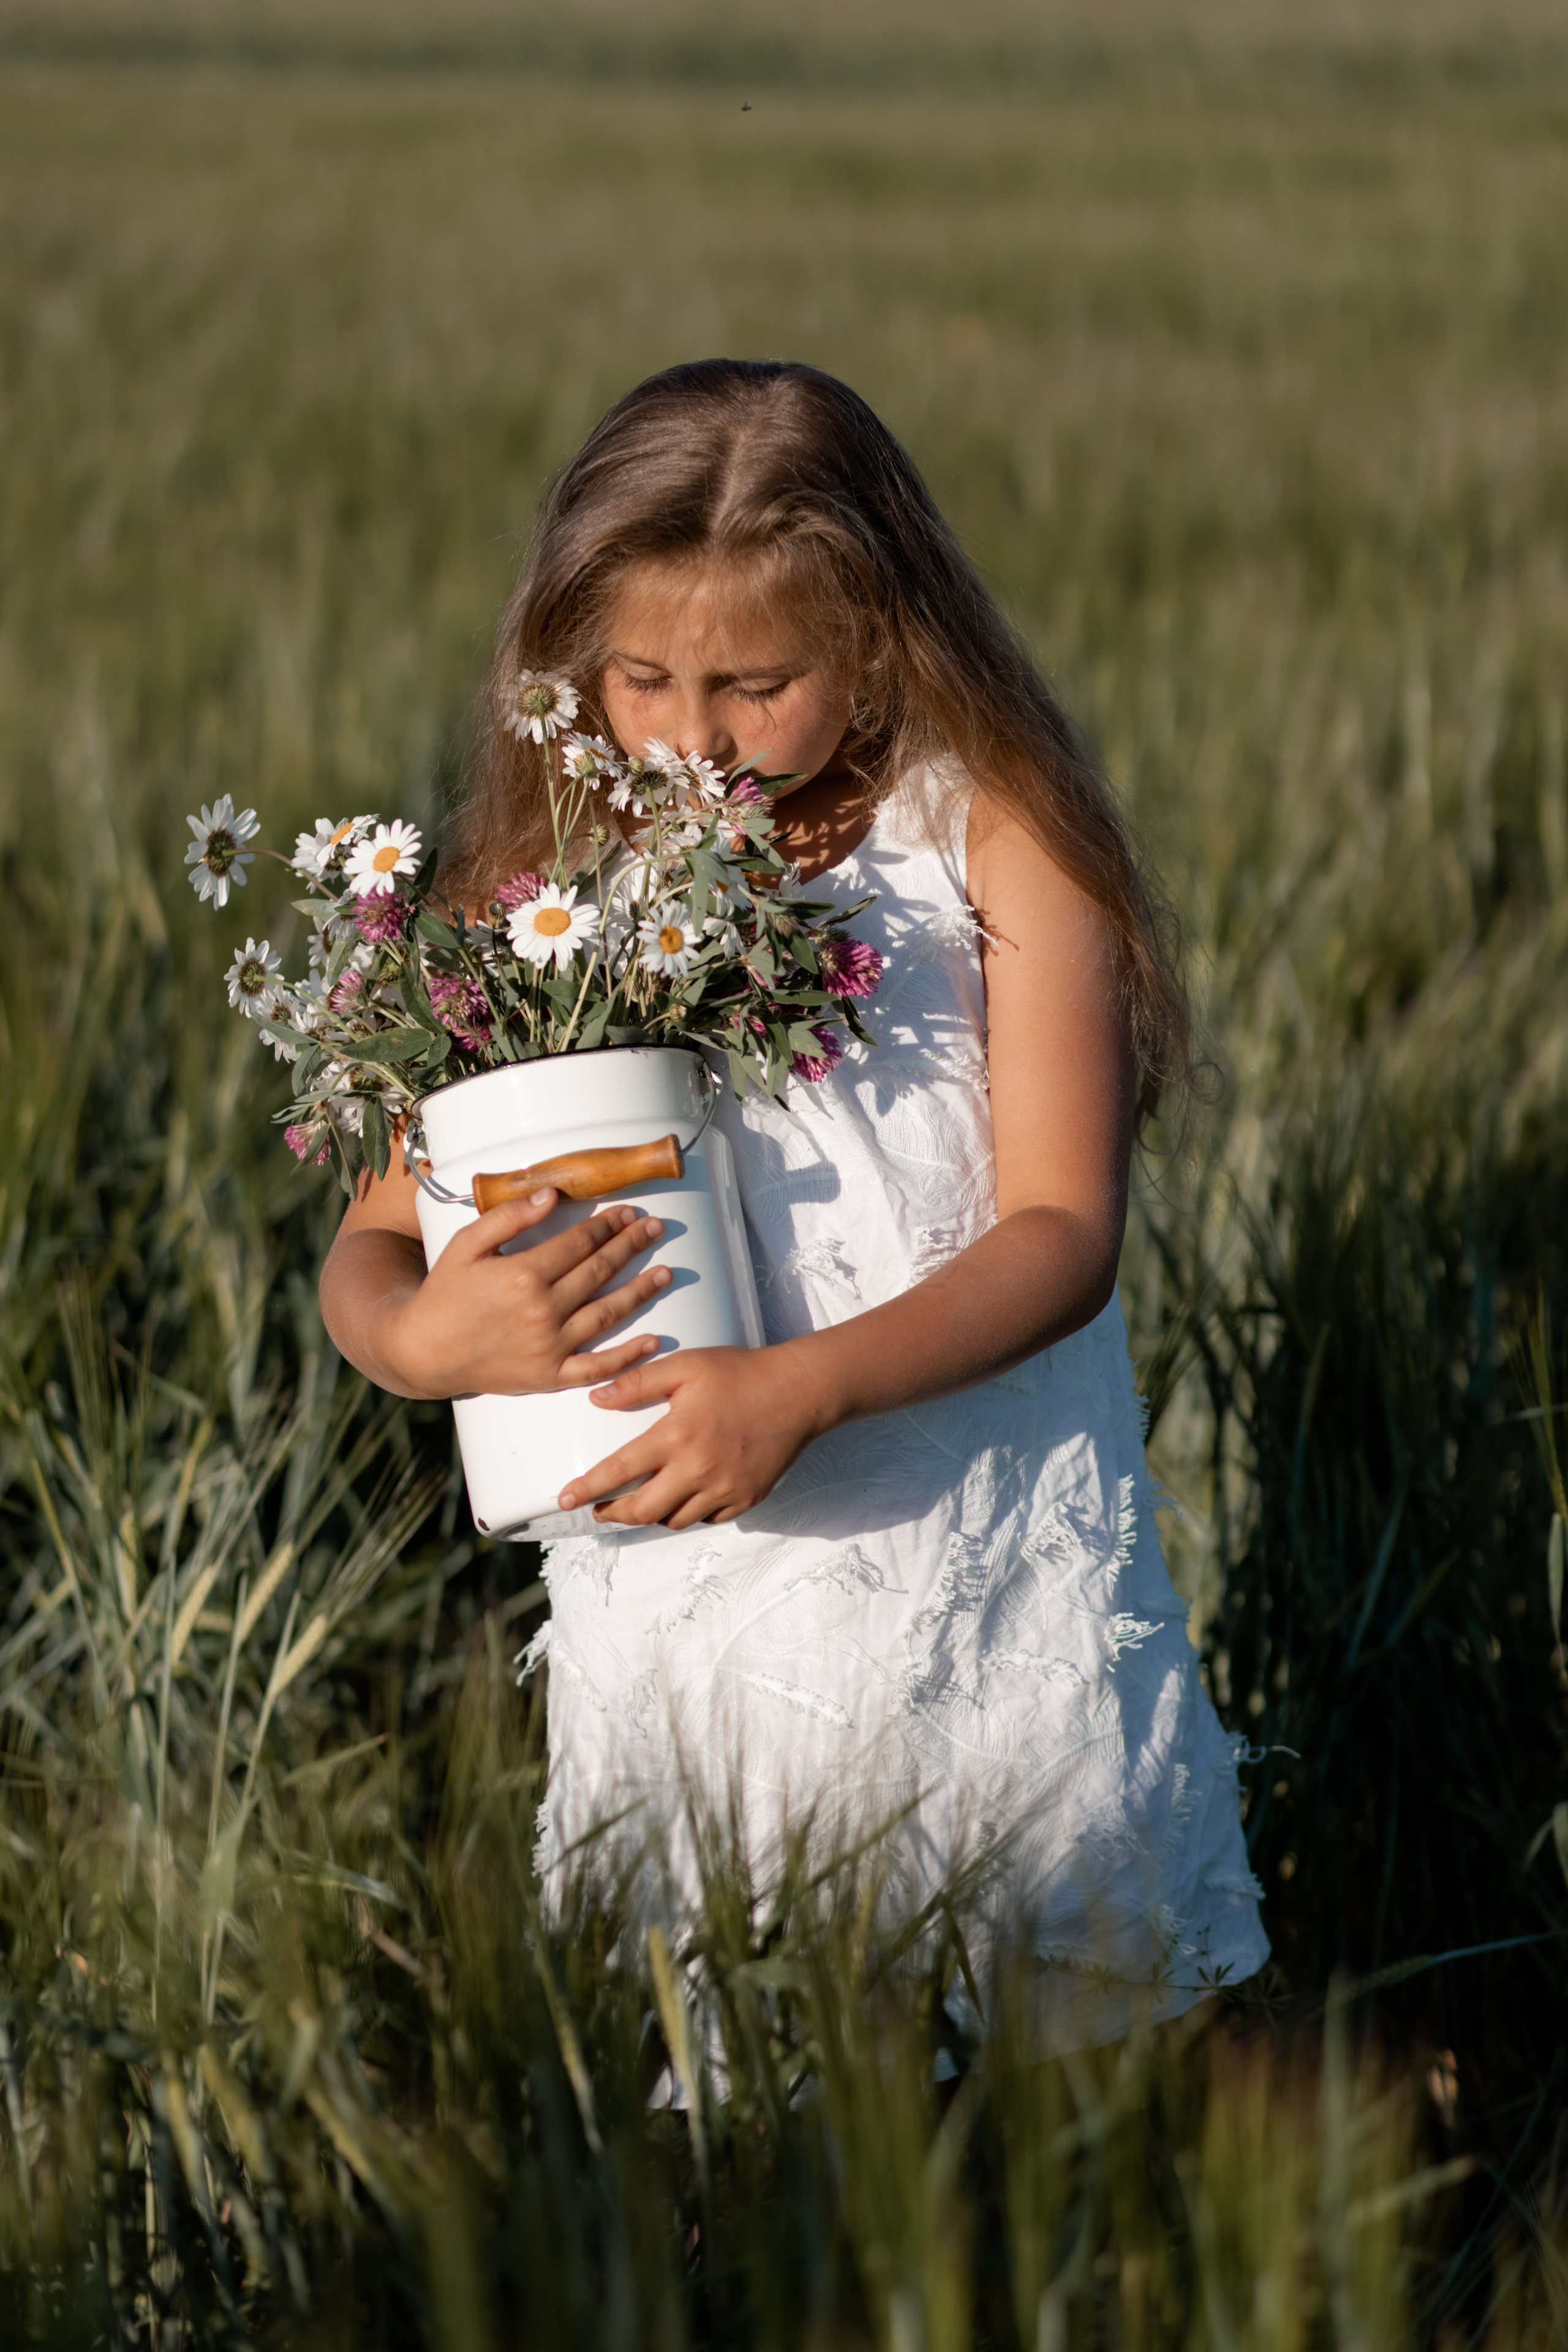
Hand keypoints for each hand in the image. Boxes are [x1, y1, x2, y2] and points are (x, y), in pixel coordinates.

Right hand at [381, 1190, 671, 1398]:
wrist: (423, 1351)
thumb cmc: (444, 1292)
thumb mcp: (466, 1245)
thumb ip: (509, 1218)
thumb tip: (551, 1195)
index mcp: (523, 1274)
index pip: (579, 1243)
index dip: (607, 1225)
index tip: (627, 1212)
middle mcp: (542, 1310)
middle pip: (599, 1272)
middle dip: (631, 1246)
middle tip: (655, 1229)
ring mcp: (550, 1346)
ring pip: (607, 1314)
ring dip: (640, 1292)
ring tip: (666, 1273)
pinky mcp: (550, 1375)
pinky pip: (597, 1367)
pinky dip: (628, 1356)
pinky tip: (653, 1340)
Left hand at [558, 1343, 826, 1528]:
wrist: (799, 1393)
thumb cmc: (739, 1373)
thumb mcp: (686, 1367)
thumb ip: (638, 1382)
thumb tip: (595, 1399)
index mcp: (678, 1436)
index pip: (620, 1470)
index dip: (588, 1488)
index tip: (565, 1499)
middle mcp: (699, 1470)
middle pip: (642, 1510)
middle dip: (613, 1514)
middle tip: (598, 1509)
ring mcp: (724, 1489)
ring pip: (673, 1519)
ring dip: (650, 1514)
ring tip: (638, 1502)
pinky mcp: (745, 1499)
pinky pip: (706, 1518)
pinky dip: (687, 1512)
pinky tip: (681, 1497)